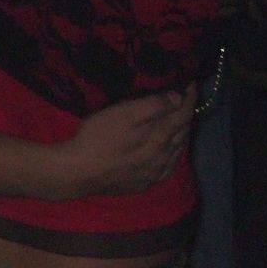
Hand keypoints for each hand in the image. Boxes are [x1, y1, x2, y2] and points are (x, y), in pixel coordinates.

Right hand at [54, 89, 195, 198]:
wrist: (75, 172)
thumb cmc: (96, 138)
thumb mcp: (123, 113)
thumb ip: (154, 105)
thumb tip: (177, 98)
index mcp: (159, 137)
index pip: (185, 113)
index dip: (191, 96)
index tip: (191, 83)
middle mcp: (162, 157)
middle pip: (183, 132)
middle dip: (185, 114)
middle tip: (182, 101)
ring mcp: (154, 173)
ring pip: (178, 151)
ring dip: (180, 134)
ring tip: (176, 123)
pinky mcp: (143, 184)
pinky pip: (167, 168)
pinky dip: (172, 156)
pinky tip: (167, 152)